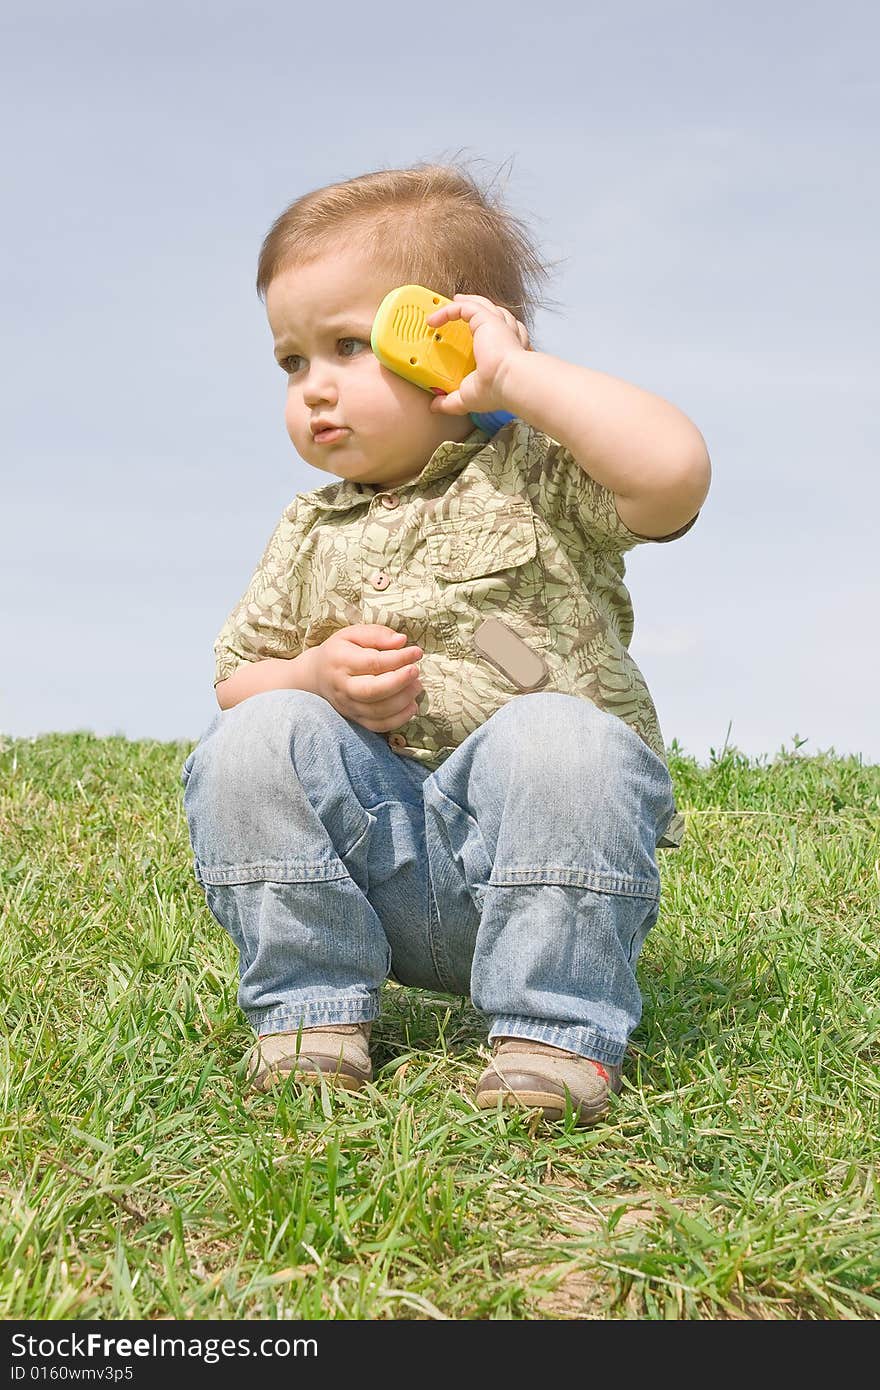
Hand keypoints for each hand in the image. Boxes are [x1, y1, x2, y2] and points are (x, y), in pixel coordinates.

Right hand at [308, 625, 423, 732]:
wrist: (317, 676)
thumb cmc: (340, 651)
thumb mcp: (353, 634)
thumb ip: (376, 635)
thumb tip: (401, 641)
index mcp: (340, 661)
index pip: (372, 662)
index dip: (399, 658)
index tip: (416, 652)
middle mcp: (342, 687)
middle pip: (372, 691)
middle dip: (400, 681)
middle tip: (416, 671)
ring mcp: (348, 706)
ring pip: (378, 711)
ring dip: (403, 700)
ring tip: (417, 685)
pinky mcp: (356, 719)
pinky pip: (379, 726)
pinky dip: (399, 719)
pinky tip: (411, 705)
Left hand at [425, 294, 529, 417]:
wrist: (507, 382)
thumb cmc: (495, 390)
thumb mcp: (467, 398)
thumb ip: (450, 401)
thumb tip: (434, 406)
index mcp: (502, 352)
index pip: (495, 333)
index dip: (481, 329)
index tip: (464, 332)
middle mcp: (504, 335)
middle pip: (491, 314)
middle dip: (476, 308)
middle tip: (459, 307)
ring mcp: (498, 325)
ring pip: (481, 305)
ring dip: (465, 303)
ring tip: (451, 302)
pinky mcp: (487, 318)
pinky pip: (465, 307)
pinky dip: (449, 310)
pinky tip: (433, 320)